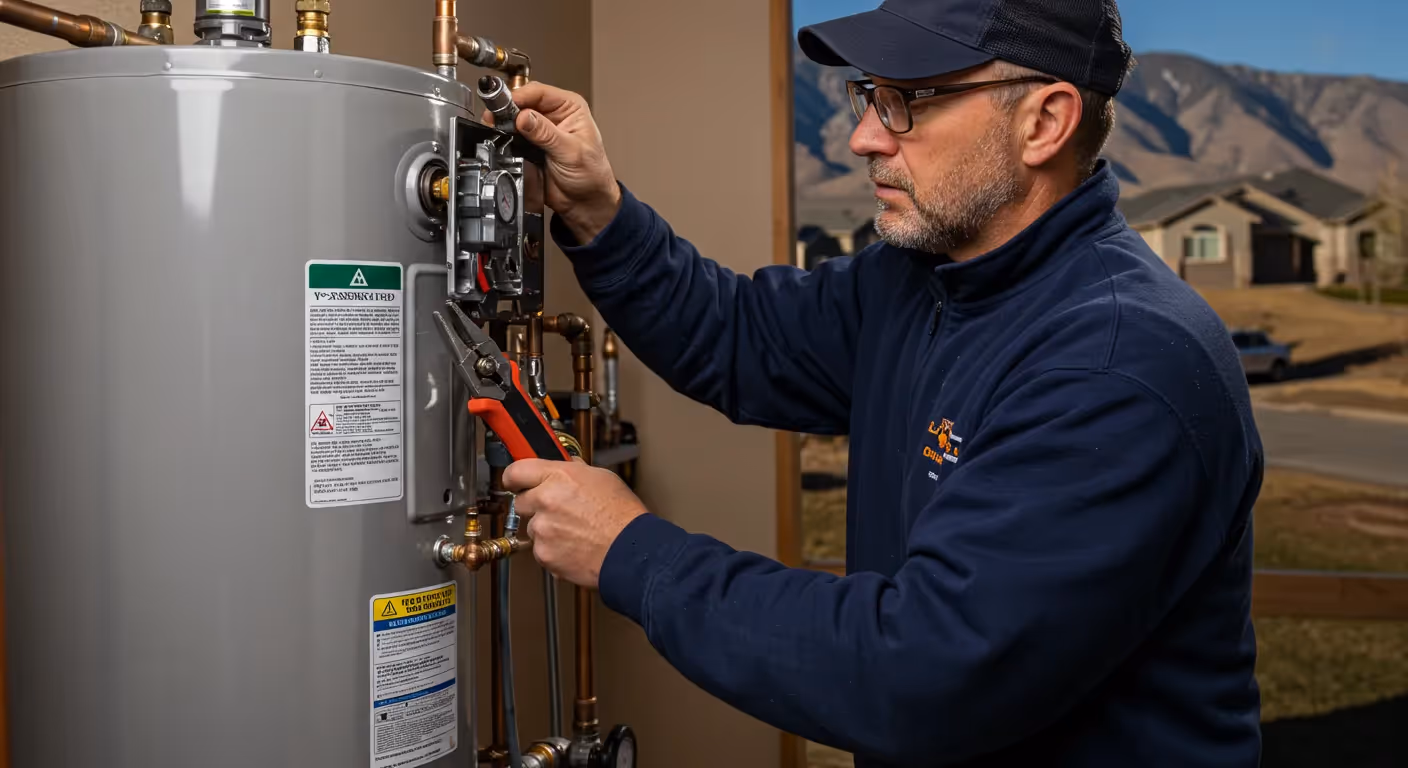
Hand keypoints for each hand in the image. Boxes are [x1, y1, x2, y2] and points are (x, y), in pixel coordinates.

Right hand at [481, 82, 622, 243]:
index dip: (519, 97)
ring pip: (513, 118)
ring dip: (504, 124)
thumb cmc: (591, 175)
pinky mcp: (529, 144)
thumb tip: (523, 117)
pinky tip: (503, 142)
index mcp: (569, 107)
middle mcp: (554, 114)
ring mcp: (540, 129)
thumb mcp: (570, 152)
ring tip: (498, 131)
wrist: (584, 202)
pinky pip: (511, 136)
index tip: (506, 108)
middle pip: (523, 101)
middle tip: (496, 120)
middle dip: (507, 110)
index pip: (538, 92)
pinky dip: (505, 138)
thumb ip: (545, 134)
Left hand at [502, 457, 646, 587]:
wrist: (630, 551)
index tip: (514, 481)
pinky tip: (574, 545)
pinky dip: (553, 549)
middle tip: (557, 510)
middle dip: (534, 505)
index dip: (514, 478)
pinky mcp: (544, 553)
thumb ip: (575, 471)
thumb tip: (565, 466)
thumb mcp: (602, 478)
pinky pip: (540, 549)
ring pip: (532, 527)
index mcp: (558, 477)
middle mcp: (545, 500)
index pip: (516, 471)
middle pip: (520, 501)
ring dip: (546, 529)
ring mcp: (543, 529)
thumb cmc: (622, 516)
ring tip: (574, 531)